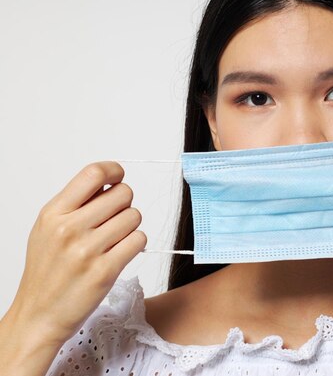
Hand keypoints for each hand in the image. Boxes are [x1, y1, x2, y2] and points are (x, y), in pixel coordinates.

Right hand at [7, 162, 146, 344]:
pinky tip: (120, 252)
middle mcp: (69, 229)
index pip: (93, 173)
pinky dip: (135, 244)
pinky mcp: (105, 271)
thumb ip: (76, 204)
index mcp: (53, 213)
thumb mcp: (47, 230)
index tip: (118, 177)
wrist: (40, 315)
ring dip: (130, 226)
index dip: (114, 171)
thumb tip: (109, 182)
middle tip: (114, 219)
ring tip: (114, 240)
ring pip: (134, 216)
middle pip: (123, 193)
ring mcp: (87, 250)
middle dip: (124, 204)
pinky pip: (139, 240)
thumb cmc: (47, 271)